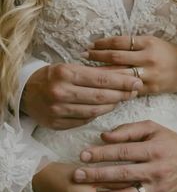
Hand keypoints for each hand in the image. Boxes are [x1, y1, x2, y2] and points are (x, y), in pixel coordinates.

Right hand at [22, 63, 142, 129]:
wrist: (24, 92)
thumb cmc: (51, 76)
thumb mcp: (68, 67)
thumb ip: (93, 72)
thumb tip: (122, 74)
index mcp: (64, 73)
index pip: (100, 79)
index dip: (122, 81)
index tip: (137, 81)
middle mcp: (60, 92)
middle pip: (100, 96)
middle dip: (121, 94)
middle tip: (135, 91)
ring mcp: (58, 111)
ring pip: (94, 111)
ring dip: (111, 106)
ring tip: (122, 99)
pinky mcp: (57, 124)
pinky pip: (84, 121)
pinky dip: (97, 115)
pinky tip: (105, 108)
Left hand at [73, 120, 176, 191]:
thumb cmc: (169, 141)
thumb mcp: (152, 128)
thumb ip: (128, 130)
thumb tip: (104, 136)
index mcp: (154, 149)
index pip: (123, 152)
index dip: (102, 154)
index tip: (83, 155)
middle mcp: (156, 169)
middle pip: (122, 174)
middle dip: (97, 175)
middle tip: (77, 175)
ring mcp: (157, 187)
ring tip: (84, 191)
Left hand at [81, 35, 176, 93]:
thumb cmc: (167, 53)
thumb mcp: (152, 42)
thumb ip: (133, 44)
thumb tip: (107, 46)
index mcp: (148, 43)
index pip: (120, 42)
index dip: (103, 43)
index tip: (91, 44)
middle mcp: (147, 58)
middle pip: (116, 58)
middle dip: (97, 57)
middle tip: (82, 56)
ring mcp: (148, 75)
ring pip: (120, 75)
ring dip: (102, 74)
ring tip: (87, 72)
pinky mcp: (149, 89)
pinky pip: (128, 89)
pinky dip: (115, 88)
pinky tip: (102, 88)